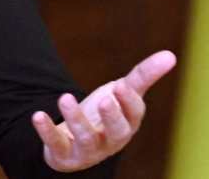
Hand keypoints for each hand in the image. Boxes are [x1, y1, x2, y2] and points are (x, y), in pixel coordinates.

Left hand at [32, 50, 175, 171]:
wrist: (77, 143)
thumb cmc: (106, 114)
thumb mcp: (123, 93)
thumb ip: (144, 76)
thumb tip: (171, 55)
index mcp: (127, 123)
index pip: (134, 114)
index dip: (128, 102)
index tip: (121, 85)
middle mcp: (111, 140)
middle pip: (116, 132)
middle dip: (111, 117)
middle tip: (105, 100)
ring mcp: (88, 149)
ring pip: (85, 138)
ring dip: (75, 118)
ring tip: (65, 98)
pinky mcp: (64, 154)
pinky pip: (56, 145)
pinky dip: (47, 131)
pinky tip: (37, 115)